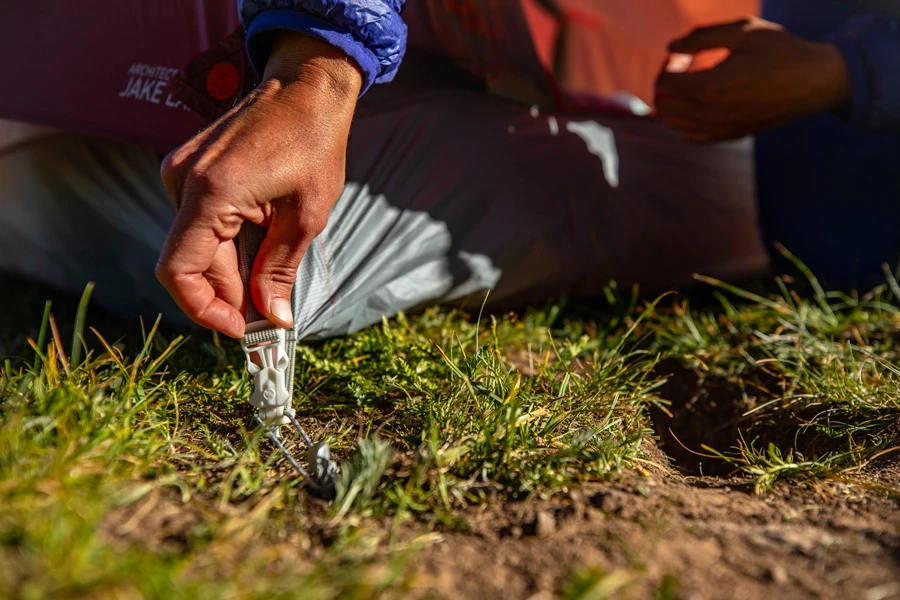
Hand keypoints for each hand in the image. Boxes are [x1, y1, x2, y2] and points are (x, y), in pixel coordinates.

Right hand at [156, 33, 361, 337]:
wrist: (307, 88)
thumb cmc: (313, 143)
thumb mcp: (306, 216)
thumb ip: (280, 269)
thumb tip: (271, 317)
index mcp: (210, 191)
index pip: (178, 270)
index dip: (204, 309)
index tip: (238, 328)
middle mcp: (183, 180)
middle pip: (191, 263)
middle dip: (227, 296)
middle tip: (266, 319)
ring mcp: (183, 172)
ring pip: (196, 246)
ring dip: (229, 273)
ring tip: (270, 286)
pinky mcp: (192, 170)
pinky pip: (201, 224)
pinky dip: (226, 247)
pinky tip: (260, 251)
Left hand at [655, 17, 850, 141]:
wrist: (814, 80)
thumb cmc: (780, 50)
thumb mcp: (742, 31)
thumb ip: (701, 36)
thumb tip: (671, 46)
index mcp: (709, 86)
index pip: (665, 83)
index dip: (667, 66)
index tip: (680, 56)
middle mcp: (711, 113)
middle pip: (665, 106)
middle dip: (664, 87)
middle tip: (678, 70)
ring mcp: (721, 128)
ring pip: (677, 125)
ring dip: (673, 106)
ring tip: (687, 87)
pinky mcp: (732, 136)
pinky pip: (694, 137)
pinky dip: (687, 123)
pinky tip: (697, 107)